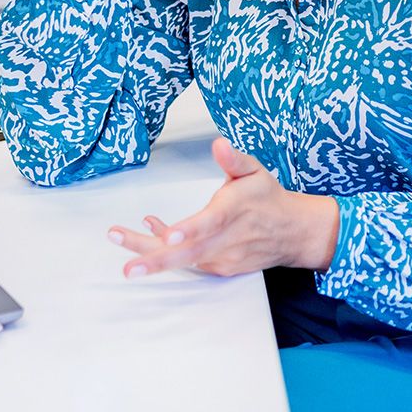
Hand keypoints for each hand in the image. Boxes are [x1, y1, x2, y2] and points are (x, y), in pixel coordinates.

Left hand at [106, 138, 339, 278]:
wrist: (292, 233)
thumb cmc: (268, 198)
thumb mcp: (255, 171)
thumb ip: (234, 159)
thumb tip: (218, 144)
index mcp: (235, 211)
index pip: (211, 222)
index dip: (190, 230)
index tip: (169, 235)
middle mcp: (227, 240)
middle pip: (189, 253)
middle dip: (155, 260)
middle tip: (127, 266)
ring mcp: (222, 258)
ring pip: (183, 259)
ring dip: (149, 253)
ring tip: (119, 238)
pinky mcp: (219, 267)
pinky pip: (188, 260)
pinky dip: (166, 248)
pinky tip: (150, 230)